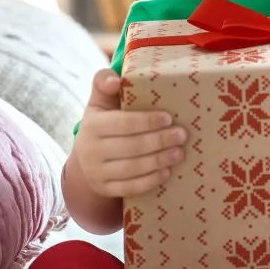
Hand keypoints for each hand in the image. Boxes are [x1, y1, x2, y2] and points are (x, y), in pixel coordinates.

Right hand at [71, 69, 186, 198]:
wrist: (87, 156)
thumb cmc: (104, 121)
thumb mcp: (100, 101)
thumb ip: (104, 82)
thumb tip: (116, 79)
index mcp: (92, 125)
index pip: (122, 124)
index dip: (147, 121)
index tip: (168, 118)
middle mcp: (90, 151)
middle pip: (130, 147)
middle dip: (160, 141)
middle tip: (183, 135)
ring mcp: (96, 173)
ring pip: (132, 169)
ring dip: (159, 161)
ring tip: (180, 153)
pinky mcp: (104, 189)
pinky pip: (129, 189)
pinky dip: (150, 181)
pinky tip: (166, 172)